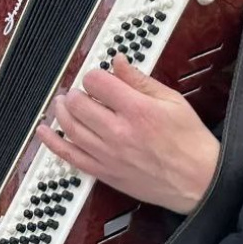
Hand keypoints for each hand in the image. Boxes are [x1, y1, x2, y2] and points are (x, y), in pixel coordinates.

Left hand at [35, 57, 219, 214]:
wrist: (199, 181)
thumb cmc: (189, 142)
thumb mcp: (171, 100)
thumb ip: (139, 80)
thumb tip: (118, 61)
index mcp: (137, 110)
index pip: (96, 82)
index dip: (94, 76)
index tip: (98, 78)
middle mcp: (119, 132)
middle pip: (77, 103)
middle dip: (75, 92)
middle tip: (79, 91)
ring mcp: (108, 154)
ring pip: (69, 127)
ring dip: (60, 111)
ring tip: (62, 103)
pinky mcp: (104, 172)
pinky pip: (69, 156)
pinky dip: (52, 143)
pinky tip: (44, 132)